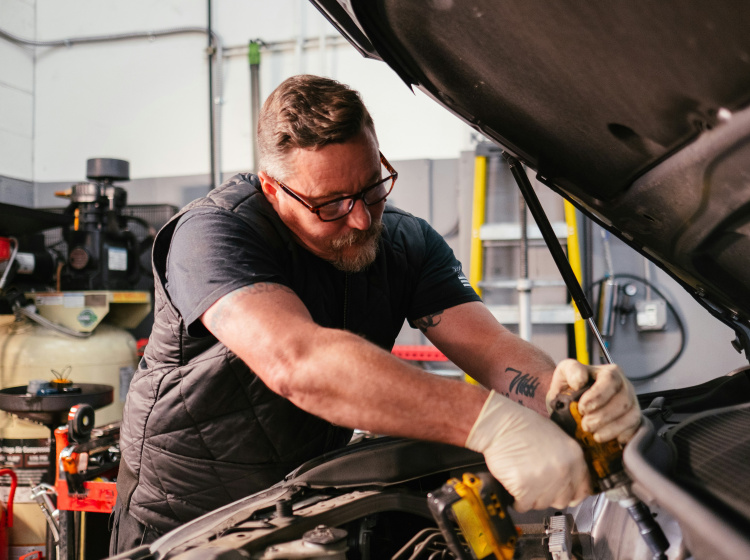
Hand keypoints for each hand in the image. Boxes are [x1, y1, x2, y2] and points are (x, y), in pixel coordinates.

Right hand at [466, 391, 590, 512]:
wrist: (499, 424)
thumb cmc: (523, 426)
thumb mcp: (556, 436)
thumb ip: (567, 459)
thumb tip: (569, 479)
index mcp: (574, 456)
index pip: (584, 489)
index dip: (572, 493)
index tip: (564, 494)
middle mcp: (563, 470)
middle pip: (563, 500)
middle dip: (550, 495)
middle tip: (538, 485)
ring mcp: (545, 480)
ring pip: (542, 504)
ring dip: (532, 497)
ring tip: (523, 481)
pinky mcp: (525, 488)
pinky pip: (524, 505)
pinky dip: (517, 500)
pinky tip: (514, 486)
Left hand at [546, 359, 641, 443]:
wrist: (571, 404)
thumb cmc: (570, 387)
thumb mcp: (565, 372)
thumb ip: (572, 370)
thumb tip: (579, 381)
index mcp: (609, 373)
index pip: (610, 380)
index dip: (598, 396)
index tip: (582, 408)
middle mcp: (624, 387)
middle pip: (623, 401)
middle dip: (603, 416)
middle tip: (586, 425)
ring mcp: (632, 404)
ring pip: (631, 416)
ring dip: (611, 429)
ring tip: (594, 434)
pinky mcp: (634, 421)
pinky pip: (635, 430)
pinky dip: (621, 436)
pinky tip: (606, 437)